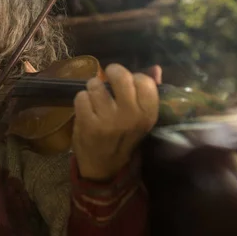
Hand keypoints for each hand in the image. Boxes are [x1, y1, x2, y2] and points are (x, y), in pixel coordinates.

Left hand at [72, 64, 159, 180]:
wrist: (104, 167)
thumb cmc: (123, 137)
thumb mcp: (140, 118)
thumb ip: (148, 92)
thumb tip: (155, 68)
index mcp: (147, 115)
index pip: (144, 81)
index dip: (133, 77)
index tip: (127, 84)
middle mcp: (130, 116)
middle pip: (120, 76)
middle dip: (112, 73)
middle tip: (108, 80)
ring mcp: (108, 120)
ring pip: (95, 85)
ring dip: (93, 88)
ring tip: (96, 99)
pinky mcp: (88, 124)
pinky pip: (81, 97)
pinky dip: (81, 100)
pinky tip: (86, 109)